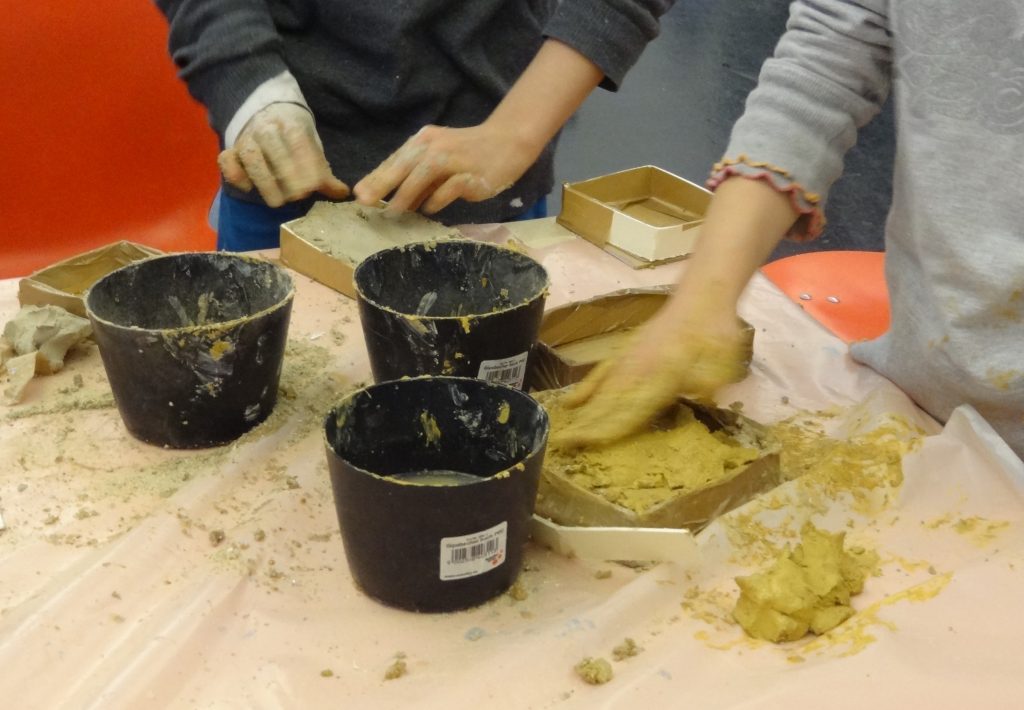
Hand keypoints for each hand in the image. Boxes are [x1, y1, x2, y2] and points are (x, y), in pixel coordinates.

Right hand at [218, 103, 348, 207]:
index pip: (299, 143)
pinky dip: (235, 175)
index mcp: (291, 124)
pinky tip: (249, 189)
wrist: (267, 113)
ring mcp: (246, 139)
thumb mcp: (312, 146)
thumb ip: (323, 169)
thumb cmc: (294, 137)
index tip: (313, 188)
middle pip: (274, 150)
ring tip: (278, 201)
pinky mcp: (230, 150)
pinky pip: (227, 161)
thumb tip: (343, 193)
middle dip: (287, 176)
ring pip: (251, 157)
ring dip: (265, 181)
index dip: (307, 167)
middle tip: (298, 197)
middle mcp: (266, 128)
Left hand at [352, 122, 540, 214]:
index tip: (358, 193)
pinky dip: (437, 199)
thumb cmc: (469, 152)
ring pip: (423, 174)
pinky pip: (449, 187)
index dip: (376, 177)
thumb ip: (420, 178)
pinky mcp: (471, 174)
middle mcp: (435, 146)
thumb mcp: (439, 160)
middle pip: (403, 165)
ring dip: (405, 194)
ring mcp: (453, 159)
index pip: (396, 160)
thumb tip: (397, 202)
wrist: (507, 141)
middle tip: (364, 200)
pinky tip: (428, 210)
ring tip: (392, 211)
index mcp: (424, 141)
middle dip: (382, 183)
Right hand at [550, 309, 751, 449]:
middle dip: (586, 425)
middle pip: (608, 402)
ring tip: (565, 431)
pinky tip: (572, 402)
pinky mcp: (627, 350)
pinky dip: (586, 389)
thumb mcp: (723, 363)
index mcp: (662, 375)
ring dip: (583, 412)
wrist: (702, 296)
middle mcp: (639, 369)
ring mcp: (629, 359)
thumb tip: (701, 400)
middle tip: (564, 445)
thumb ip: (707, 386)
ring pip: (601, 390)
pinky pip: (601, 373)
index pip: (630, 408)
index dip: (609, 427)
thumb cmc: (715, 331)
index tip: (588, 443)